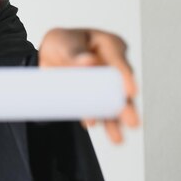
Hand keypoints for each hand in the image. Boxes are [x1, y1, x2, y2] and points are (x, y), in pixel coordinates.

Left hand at [39, 28, 139, 143]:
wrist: (47, 55)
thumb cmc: (61, 42)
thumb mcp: (64, 43)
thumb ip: (75, 54)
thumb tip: (89, 62)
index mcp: (110, 46)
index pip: (119, 61)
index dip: (125, 77)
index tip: (129, 92)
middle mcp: (112, 66)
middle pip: (120, 88)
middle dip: (125, 106)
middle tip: (132, 122)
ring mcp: (104, 83)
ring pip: (111, 103)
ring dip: (113, 120)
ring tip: (116, 138)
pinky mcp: (94, 96)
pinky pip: (95, 109)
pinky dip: (94, 117)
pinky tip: (91, 123)